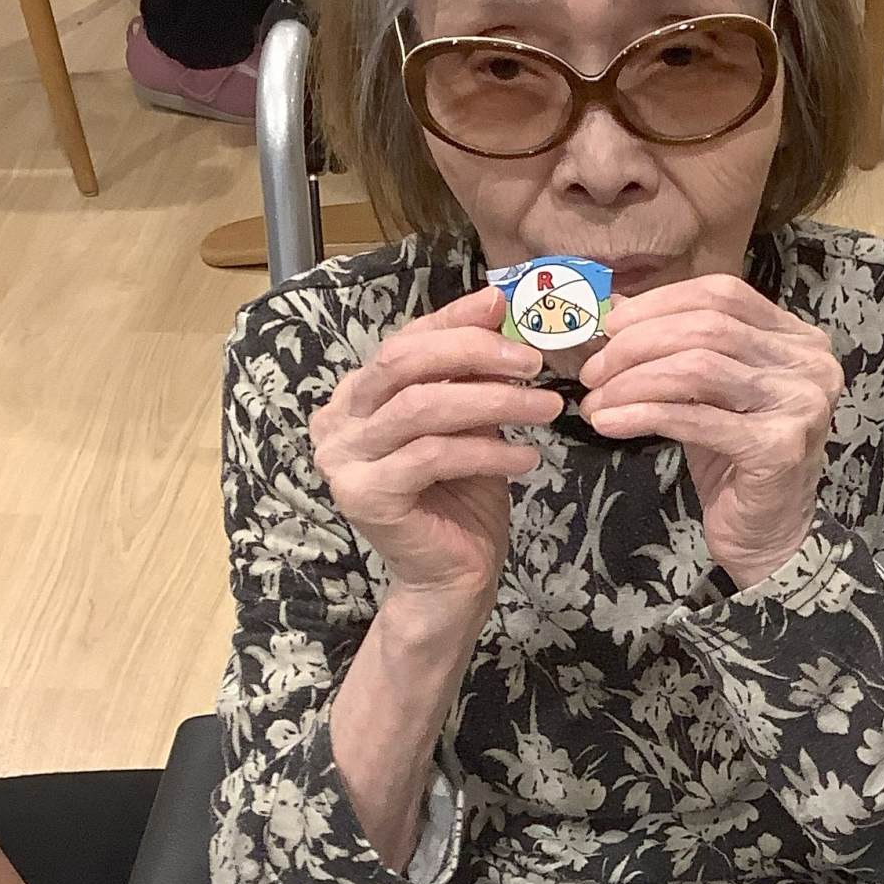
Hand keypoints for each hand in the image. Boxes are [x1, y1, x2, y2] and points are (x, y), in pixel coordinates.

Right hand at [311, 286, 562, 623]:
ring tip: (546, 409)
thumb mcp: (469, 425)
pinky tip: (526, 457)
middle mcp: (337, 422)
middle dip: (475, 353)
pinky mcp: (364, 495)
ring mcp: (343, 460)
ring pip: (424, 407)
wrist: (452, 578)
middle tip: (533, 362)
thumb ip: (469, 377)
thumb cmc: (462, 500)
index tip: (502, 304)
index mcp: (355, 398)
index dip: (454, 320)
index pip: (404, 342)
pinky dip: (487, 451)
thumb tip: (499, 310)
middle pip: (404, 362)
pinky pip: (433, 455)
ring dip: (494, 402)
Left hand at [579, 276, 841, 588]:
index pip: (723, 294)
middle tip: (593, 370)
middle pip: (708, 327)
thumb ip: (676, 349)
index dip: (660, 303)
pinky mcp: (778, 447)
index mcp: (798, 340)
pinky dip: (644, 414)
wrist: (768, 537)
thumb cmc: (737, 463)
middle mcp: (809, 365)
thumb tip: (616, 307)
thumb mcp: (707, 395)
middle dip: (637, 344)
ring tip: (596, 400)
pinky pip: (696, 418)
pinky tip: (610, 423)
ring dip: (633, 380)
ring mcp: (800, 405)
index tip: (611, 326)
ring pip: (698, 367)